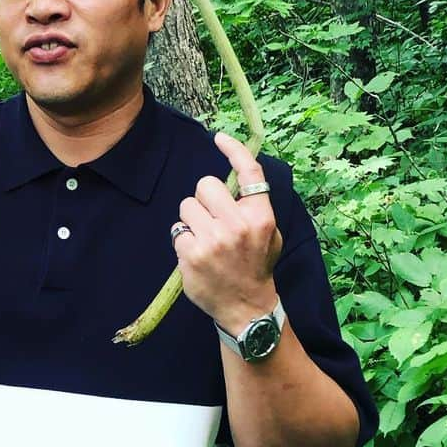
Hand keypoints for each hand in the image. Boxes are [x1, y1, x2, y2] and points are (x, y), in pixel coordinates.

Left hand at [172, 133, 281, 334]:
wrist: (247, 308)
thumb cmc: (256, 265)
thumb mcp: (269, 233)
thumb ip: (253, 206)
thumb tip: (233, 175)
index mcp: (260, 217)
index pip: (248, 173)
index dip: (234, 150)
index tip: (218, 138)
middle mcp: (238, 226)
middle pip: (205, 185)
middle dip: (205, 198)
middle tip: (213, 218)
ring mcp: (213, 241)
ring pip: (186, 206)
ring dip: (192, 219)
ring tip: (205, 240)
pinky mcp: (191, 255)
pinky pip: (177, 230)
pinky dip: (184, 240)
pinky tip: (197, 255)